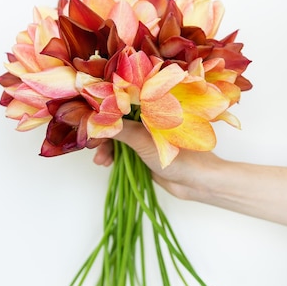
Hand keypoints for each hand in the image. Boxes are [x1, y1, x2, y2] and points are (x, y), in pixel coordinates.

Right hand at [93, 119, 223, 201]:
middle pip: (118, 120)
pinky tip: (105, 163)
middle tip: (93, 146)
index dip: (106, 110)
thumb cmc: (179, 156)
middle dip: (104, 134)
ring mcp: (145, 135)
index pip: (123, 102)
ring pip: (118, 136)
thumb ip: (121, 130)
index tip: (90, 119)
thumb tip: (97, 121)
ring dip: (107, 147)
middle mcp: (148, 118)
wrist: (196, 183)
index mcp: (153, 107)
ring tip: (101, 160)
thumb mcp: (144, 140)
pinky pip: (122, 149)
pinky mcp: (143, 151)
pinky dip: (112, 155)